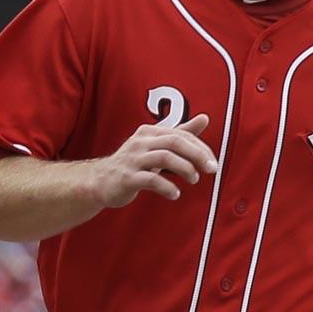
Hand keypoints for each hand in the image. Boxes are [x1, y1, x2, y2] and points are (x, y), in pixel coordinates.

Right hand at [86, 114, 218, 208]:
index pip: (181, 135)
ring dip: (184, 169)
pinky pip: (150, 180)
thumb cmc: (134, 163)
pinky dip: (167, 187)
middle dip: (197, 155)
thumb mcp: (157, 145)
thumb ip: (181, 133)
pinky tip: (175, 194)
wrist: (100, 182)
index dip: (201, 148)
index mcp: (150, 132)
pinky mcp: (126, 178)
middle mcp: (140, 142)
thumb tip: (205, 118)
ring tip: (194, 179)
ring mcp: (132, 159)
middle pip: (174, 142)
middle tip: (211, 169)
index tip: (213, 162)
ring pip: (163, 158)